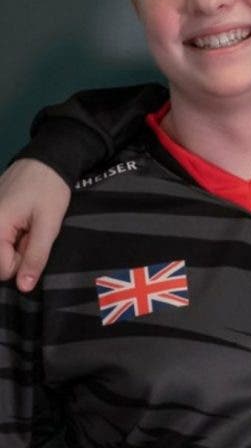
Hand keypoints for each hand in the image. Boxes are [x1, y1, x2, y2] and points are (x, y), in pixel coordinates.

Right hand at [0, 159, 70, 290]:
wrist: (46, 159)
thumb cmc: (49, 190)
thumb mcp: (48, 225)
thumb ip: (35, 257)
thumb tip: (23, 288)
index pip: (2, 269)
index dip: (22, 264)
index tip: (34, 244)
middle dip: (17, 254)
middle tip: (32, 234)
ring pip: (0, 249)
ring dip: (15, 244)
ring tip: (28, 227)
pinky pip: (0, 236)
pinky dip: (12, 234)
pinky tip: (22, 222)